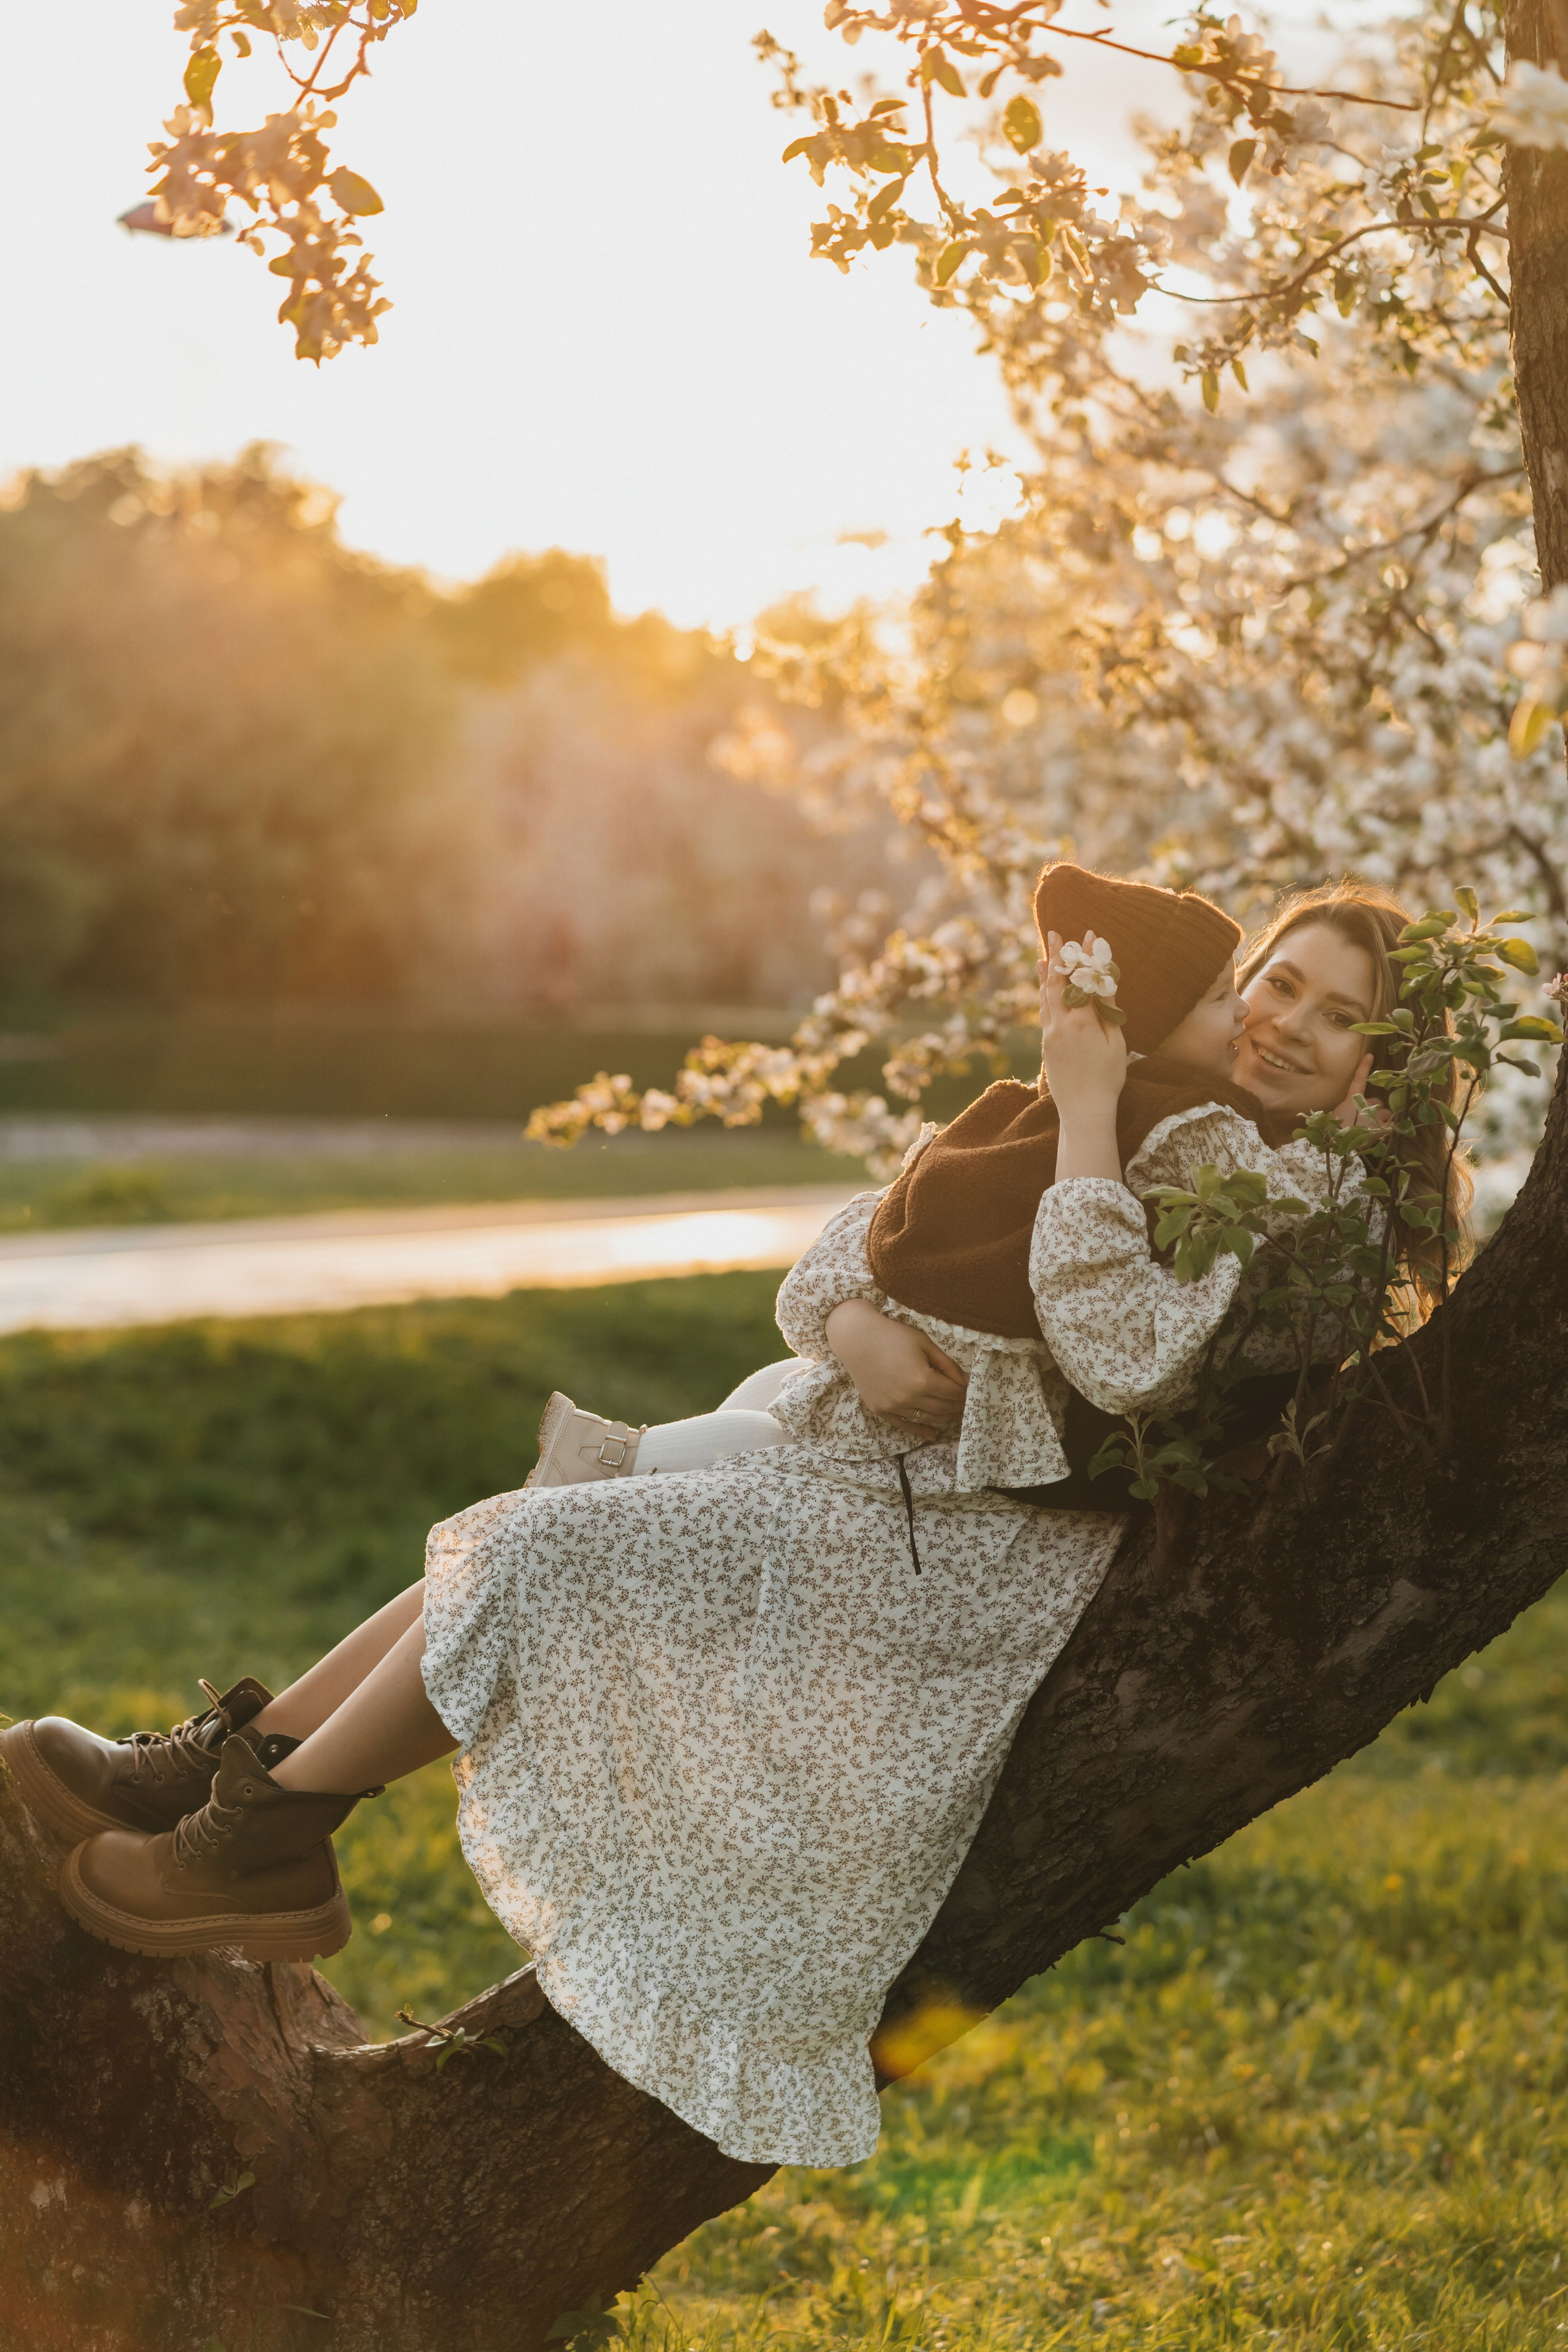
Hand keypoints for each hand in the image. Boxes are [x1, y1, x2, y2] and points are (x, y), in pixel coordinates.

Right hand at [824, 1299, 967, 1440]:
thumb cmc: (893, 1336)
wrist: (857, 1338)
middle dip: (957, 1406)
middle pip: (942, 1408)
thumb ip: (948, 1365)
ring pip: (927, 1418)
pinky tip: (932, 1434)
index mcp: (922, 1379)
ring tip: (953, 1413)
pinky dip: (920, 1430)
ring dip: (943, 1417)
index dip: (964, 1393)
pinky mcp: (880, 1410)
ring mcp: (893, 1406)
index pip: (953, 1393)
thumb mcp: (925, 1344)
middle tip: (965, 1404)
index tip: (970, 1392)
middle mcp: (908, 1397)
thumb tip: (965, 1382)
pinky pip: (905, 1425)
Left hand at [1039, 930, 1128, 1119]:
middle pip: (1056, 982)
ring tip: (1044, 955)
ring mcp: (1049, 1034)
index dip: (1086, 955)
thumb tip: (1103, 983)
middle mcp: (1060, 1024)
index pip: (1082, 979)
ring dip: (1046, 974)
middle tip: (1056, 934)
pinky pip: (1044, 1013)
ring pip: (1046, 997)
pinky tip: (1045, 988)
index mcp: (1082, 1022)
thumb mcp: (1115, 1043)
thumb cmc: (1108, 1078)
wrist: (1083, 1110)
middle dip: (1057, 956)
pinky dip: (1044, 995)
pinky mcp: (1045, 1045)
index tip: (1089, 934)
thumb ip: (1107, 1011)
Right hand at [1330, 1049, 1387, 1129]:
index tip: (1369, 1056)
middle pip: (1376, 1102)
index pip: (1359, 1081)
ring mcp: (1376, 1117)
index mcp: (1353, 1101)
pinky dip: (1387, 1128)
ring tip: (1371, 1129)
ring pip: (1384, 1113)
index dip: (1363, 1068)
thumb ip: (1349, 1110)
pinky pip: (1391, 1125)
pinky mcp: (1382, 1129)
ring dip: (1381, 1118)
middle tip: (1364, 1120)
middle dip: (1373, 1109)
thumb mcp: (1338, 1117)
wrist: (1339, 1145)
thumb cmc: (1335, 1131)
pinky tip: (1379, 1134)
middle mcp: (1366, 1105)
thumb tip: (1356, 1112)